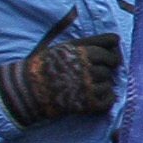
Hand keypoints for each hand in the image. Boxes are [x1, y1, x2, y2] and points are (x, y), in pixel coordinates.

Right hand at [0, 34, 122, 125]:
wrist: (26, 89)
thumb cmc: (45, 64)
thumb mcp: (65, 47)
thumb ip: (91, 42)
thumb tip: (117, 39)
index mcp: (81, 51)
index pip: (110, 49)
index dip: (110, 54)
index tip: (106, 59)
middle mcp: (85, 67)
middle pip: (110, 66)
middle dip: (105, 69)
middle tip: (93, 73)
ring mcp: (86, 86)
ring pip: (109, 83)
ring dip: (103, 85)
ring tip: (89, 85)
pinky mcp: (85, 103)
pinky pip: (107, 101)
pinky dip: (107, 99)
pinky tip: (98, 96)